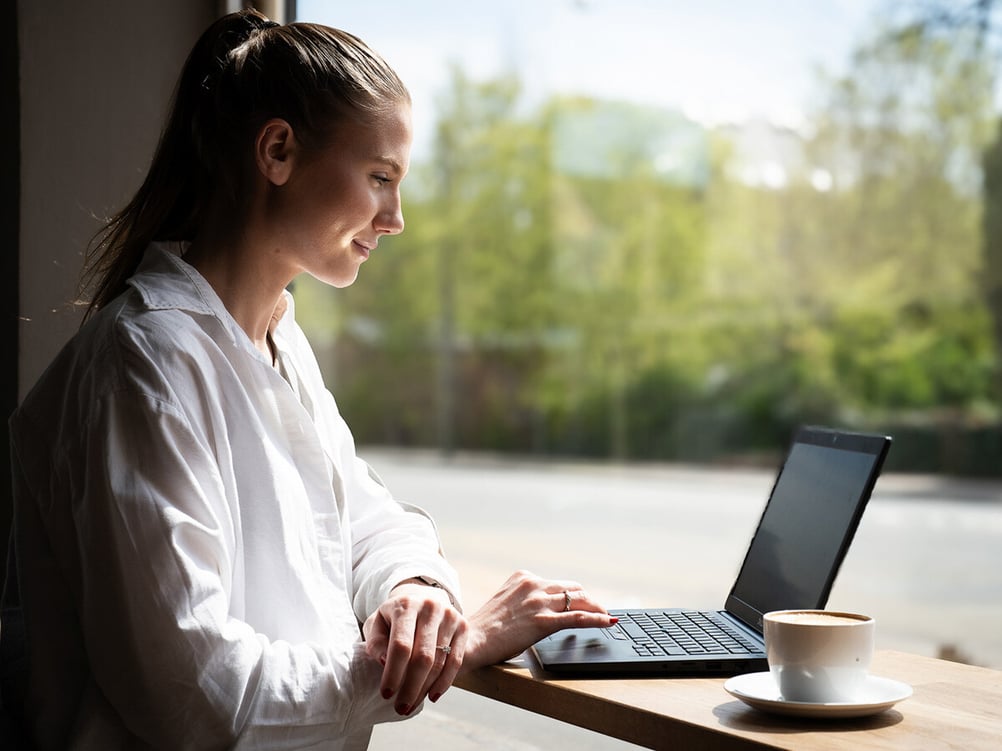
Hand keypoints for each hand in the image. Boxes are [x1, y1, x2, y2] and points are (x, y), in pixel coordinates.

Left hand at [362, 581, 467, 714]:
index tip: (386, 694)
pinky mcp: (463, 626)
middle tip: (401, 708)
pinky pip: (456, 661)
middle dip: (411, 687)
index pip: (401, 645)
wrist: (424, 598)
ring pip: (439, 662)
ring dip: (425, 689)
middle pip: (423, 656)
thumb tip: (385, 662)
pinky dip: (444, 682)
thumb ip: (375, 642)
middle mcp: (430, 607)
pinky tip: (432, 696)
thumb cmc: (395, 617)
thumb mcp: (377, 623)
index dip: (393, 673)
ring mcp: (450, 616)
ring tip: (412, 705)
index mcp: (406, 605)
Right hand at [460, 570, 616, 672]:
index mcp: (523, 577)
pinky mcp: (543, 621)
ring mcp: (539, 602)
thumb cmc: (485, 627)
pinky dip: (598, 618)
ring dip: (597, 608)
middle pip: (573, 588)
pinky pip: (578, 617)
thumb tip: (539, 609)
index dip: (573, 594)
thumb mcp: (505, 601)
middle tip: (599, 610)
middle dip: (589, 599)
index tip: (582, 601)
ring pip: (579, 600)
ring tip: (607, 616)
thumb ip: (523, 599)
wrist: (471, 640)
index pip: (557, 583)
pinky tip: (609, 621)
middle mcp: (533, 585)